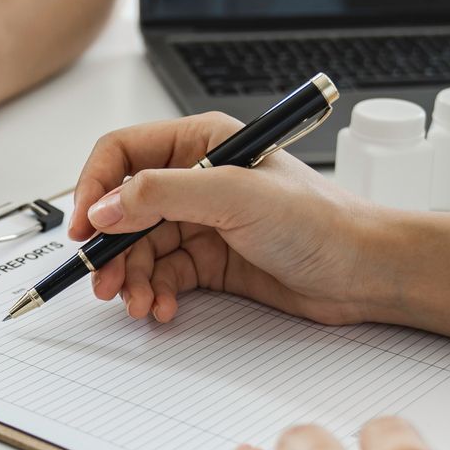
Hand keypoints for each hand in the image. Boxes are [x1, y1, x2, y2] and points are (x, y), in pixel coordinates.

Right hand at [70, 113, 381, 323]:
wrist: (364, 271)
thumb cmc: (321, 220)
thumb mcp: (235, 196)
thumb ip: (163, 194)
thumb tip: (104, 207)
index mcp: (201, 142)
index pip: (122, 154)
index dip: (94, 188)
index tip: (84, 228)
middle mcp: (197, 178)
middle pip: (124, 209)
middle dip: (110, 248)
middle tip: (103, 281)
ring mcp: (202, 221)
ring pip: (139, 249)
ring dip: (131, 278)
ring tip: (139, 303)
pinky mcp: (211, 260)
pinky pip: (162, 275)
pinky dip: (155, 294)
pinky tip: (163, 307)